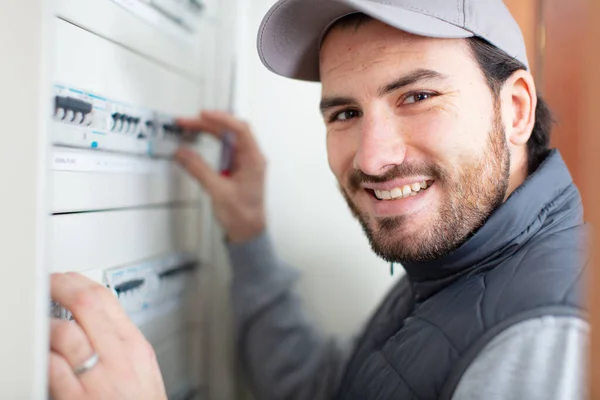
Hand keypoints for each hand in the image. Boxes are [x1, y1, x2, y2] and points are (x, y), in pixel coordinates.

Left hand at [48, 273, 166, 399]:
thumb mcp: (143, 367)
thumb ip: (121, 341)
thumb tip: (96, 319)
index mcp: (135, 345)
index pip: (107, 298)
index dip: (80, 281)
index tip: (65, 278)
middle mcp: (118, 358)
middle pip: (86, 305)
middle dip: (60, 287)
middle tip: (46, 284)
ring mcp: (97, 380)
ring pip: (66, 333)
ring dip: (46, 323)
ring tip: (39, 322)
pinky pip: (53, 368)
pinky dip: (42, 355)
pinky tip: (39, 352)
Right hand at [175, 110, 266, 242]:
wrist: (248, 232)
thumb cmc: (241, 215)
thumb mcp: (218, 191)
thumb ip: (199, 169)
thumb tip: (182, 153)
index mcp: (254, 160)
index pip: (241, 130)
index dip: (222, 119)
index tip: (203, 115)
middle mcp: (251, 157)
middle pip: (231, 131)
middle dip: (209, 123)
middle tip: (186, 122)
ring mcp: (244, 162)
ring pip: (227, 138)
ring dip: (208, 131)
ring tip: (189, 127)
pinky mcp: (236, 168)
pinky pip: (224, 149)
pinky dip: (211, 142)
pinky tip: (198, 140)